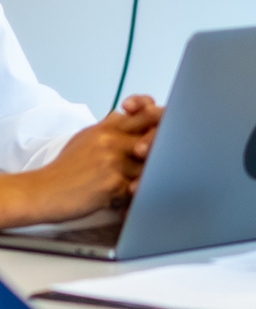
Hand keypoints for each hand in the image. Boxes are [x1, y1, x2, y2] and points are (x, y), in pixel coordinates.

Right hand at [0, 96, 163, 228]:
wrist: (41, 191)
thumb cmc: (65, 169)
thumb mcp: (86, 138)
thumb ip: (112, 127)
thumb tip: (135, 115)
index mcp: (107, 127)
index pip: (146, 110)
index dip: (159, 116)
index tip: (158, 127)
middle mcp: (111, 140)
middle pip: (156, 136)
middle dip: (160, 149)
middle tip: (151, 162)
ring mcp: (113, 161)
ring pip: (151, 165)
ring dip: (146, 176)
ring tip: (134, 183)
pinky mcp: (113, 183)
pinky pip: (139, 187)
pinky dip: (136, 194)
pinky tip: (125, 198)